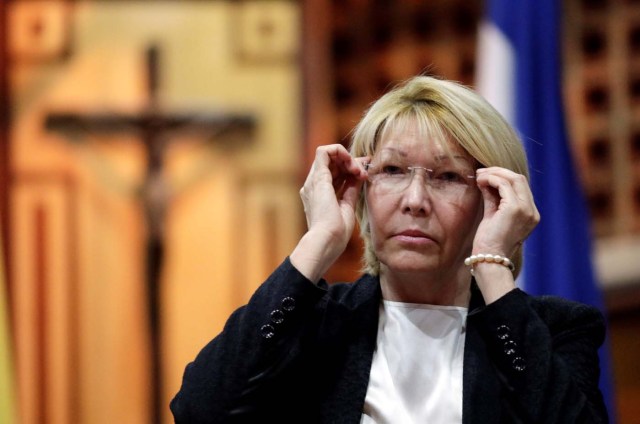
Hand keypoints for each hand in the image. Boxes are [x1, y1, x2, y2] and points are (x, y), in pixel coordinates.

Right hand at [291, 145, 367, 281]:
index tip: (365, 174)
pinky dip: (341, 152)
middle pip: (333, 163)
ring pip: (329, 155)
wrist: (327, 241)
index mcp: (319, 195)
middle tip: (365, 172)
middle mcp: (313, 186)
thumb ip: (352, 188)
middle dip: (352, 162)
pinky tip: (353, 165)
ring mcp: (314, 181)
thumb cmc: (336, 232)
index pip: (335, 173)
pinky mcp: (318, 177)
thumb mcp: (348, 205)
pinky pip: (325, 151)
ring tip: (359, 171)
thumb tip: (360, 173)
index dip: (350, 168)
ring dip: (348, 158)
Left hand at [473, 167, 539, 258]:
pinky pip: (504, 185)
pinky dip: (491, 179)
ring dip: (493, 174)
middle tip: (480, 172)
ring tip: (478, 176)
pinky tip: (480, 181)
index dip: (502, 177)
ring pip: (513, 178)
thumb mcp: (493, 215)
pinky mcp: (515, 209)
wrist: (489, 259)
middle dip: (498, 172)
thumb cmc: (489, 241)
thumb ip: (493, 198)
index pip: (520, 186)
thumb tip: (486, 180)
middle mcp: (532, 211)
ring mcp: (526, 210)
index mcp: (530, 214)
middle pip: (519, 178)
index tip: (485, 176)